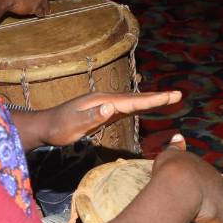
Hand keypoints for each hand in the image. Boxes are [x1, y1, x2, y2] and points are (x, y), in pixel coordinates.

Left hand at [41, 91, 181, 146]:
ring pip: (132, 102)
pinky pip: (125, 108)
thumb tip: (111, 107)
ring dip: (150, 100)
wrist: (45, 126)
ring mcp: (104, 105)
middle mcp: (106, 99)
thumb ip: (92, 117)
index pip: (132, 100)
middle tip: (178, 94)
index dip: (152, 100)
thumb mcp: (74, 125)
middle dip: (157, 97)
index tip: (170, 96)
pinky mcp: (103, 112)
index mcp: (102, 100)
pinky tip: (144, 107)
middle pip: (136, 98)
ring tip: (168, 99)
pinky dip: (139, 106)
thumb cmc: (58, 128)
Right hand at [152, 134, 222, 222]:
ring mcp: (219, 200)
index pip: (203, 175)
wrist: (180, 183)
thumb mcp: (170, 153)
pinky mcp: (219, 216)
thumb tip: (178, 136)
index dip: (197, 181)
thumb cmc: (172, 168)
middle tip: (200, 202)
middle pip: (214, 190)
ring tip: (214, 217)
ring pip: (221, 205)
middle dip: (209, 195)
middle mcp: (215, 182)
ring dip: (217, 211)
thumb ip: (175, 147)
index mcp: (204, 168)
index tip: (192, 186)